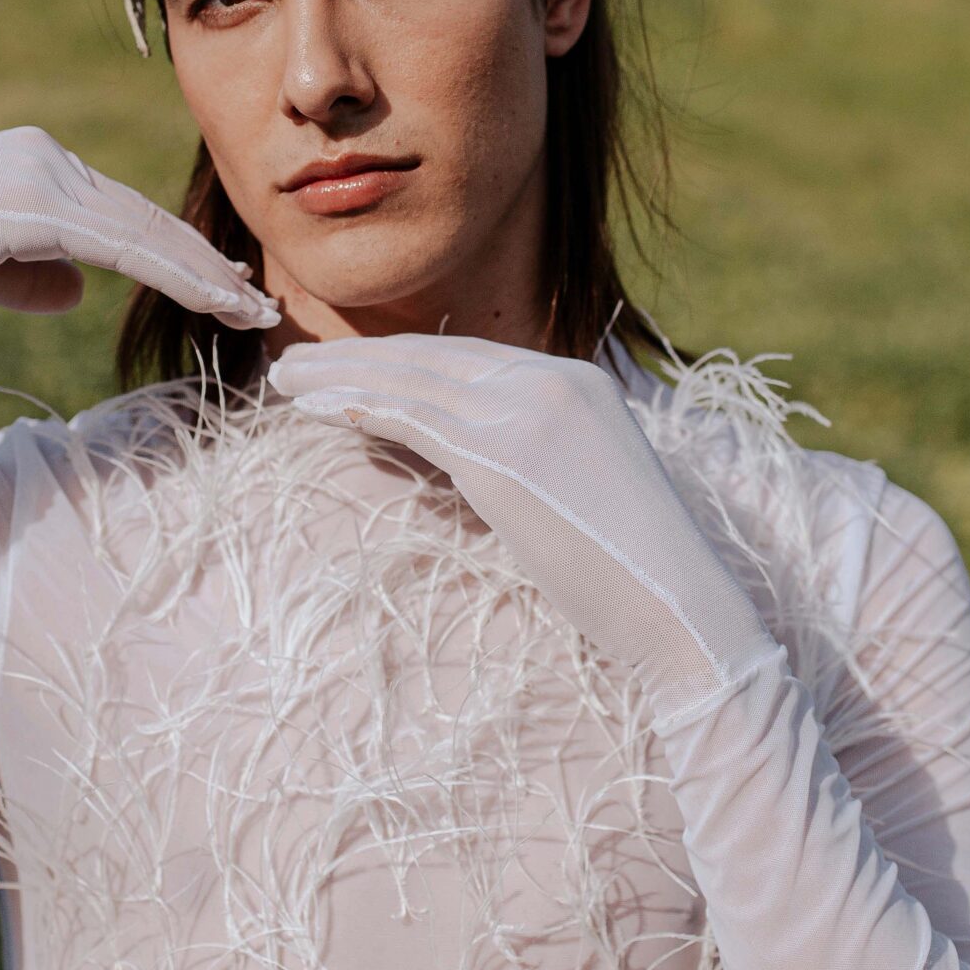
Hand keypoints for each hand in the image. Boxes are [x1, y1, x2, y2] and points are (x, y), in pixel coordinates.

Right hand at [0, 125, 280, 340]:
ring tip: (252, 309)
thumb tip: (75, 292)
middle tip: (256, 300)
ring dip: (205, 273)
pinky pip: (125, 245)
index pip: (119, 214)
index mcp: (31, 165)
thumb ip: (26, 273)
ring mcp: (42, 175)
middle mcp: (44, 157)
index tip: (220, 285)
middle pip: (144, 217)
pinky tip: (214, 299)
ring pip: (145, 231)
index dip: (174, 252)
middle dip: (204, 262)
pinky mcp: (35, 205)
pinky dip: (177, 274)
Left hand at [267, 334, 778, 717]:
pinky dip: (359, 407)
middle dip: (358, 358)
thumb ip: (530, 461)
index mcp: (580, 382)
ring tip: (286, 383)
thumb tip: (464, 464)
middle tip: (296, 366)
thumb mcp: (581, 493)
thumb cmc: (637, 576)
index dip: (400, 361)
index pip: (468, 359)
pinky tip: (318, 410)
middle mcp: (555, 380)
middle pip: (432, 357)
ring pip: (412, 380)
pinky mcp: (503, 453)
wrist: (683, 613)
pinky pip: (413, 417)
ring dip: (341, 378)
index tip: (349, 368)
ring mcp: (530, 410)